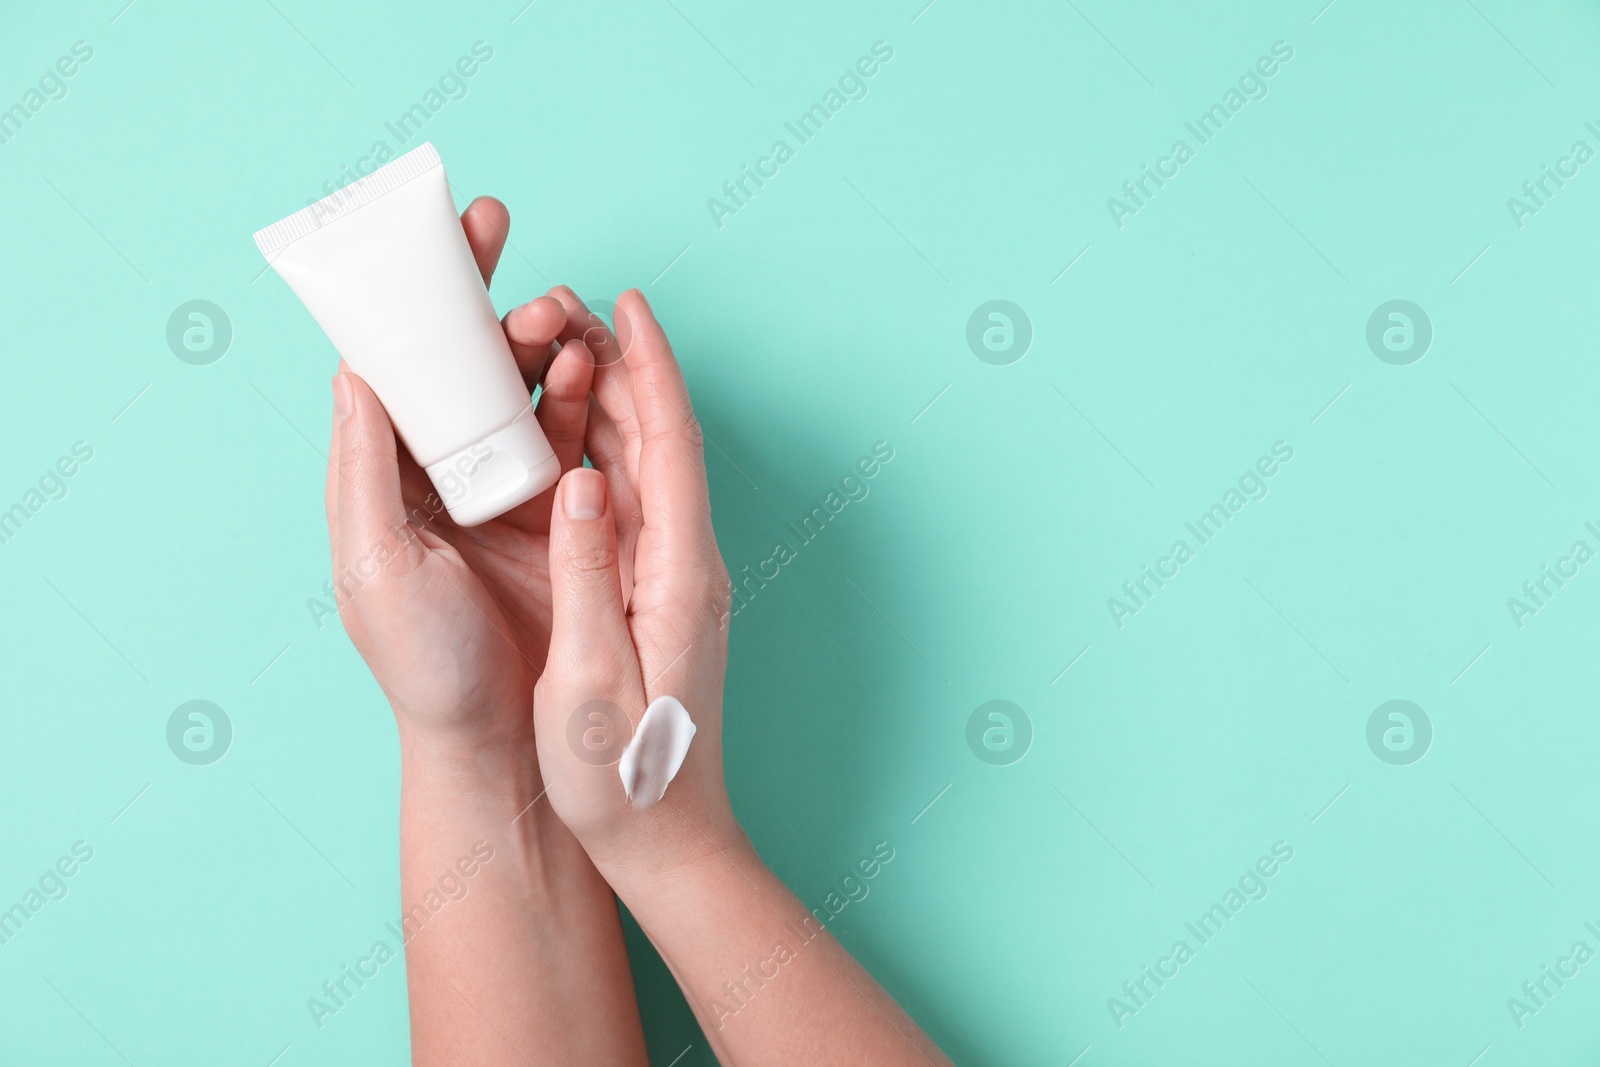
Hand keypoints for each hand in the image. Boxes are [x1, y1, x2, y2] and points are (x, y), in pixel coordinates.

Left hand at [325, 197, 594, 754]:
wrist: (505, 742)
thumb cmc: (426, 666)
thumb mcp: (373, 568)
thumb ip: (362, 469)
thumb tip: (354, 373)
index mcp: (390, 475)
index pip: (405, 365)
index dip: (430, 299)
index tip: (464, 239)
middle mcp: (449, 469)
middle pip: (475, 365)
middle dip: (507, 314)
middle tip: (540, 298)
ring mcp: (512, 484)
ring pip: (531, 388)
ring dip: (554, 347)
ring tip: (574, 331)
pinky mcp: (567, 509)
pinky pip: (578, 432)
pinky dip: (588, 395)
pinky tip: (599, 373)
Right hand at [531, 289, 740, 867]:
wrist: (666, 836)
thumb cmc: (623, 776)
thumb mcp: (591, 678)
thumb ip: (588, 573)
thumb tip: (581, 480)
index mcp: (679, 574)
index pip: (672, 445)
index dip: (654, 367)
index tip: (631, 303)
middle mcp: (688, 562)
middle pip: (661, 439)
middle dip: (625, 364)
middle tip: (572, 306)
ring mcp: (675, 576)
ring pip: (646, 465)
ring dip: (612, 402)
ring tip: (562, 346)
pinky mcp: (656, 592)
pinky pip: (632, 501)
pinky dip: (601, 454)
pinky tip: (564, 434)